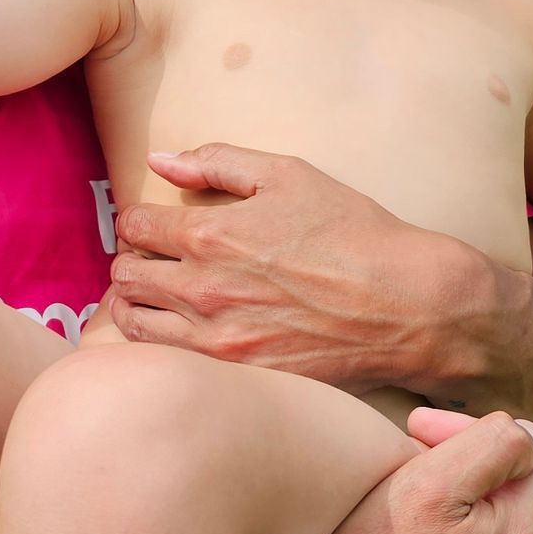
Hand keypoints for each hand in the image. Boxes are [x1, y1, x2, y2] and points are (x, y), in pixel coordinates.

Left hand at [111, 144, 452, 390]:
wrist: (407, 307)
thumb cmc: (353, 235)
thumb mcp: (289, 176)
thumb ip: (218, 162)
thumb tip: (160, 158)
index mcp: (211, 234)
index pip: (133, 226)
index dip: (137, 221)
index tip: (151, 225)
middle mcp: (203, 289)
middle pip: (125, 275)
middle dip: (132, 260)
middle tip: (153, 259)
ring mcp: (216, 340)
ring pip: (134, 323)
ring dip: (136, 303)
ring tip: (158, 295)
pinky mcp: (235, 375)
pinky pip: (166, 361)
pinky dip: (160, 342)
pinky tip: (178, 331)